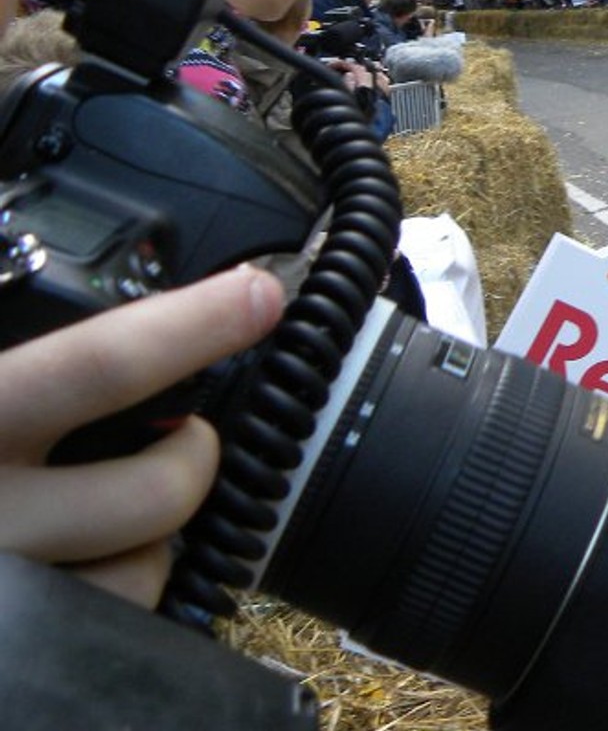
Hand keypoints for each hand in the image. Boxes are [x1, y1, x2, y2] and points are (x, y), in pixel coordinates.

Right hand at [0, 266, 284, 606]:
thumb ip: (22, 361)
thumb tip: (93, 283)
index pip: (92, 367)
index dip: (186, 328)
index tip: (256, 294)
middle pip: (154, 489)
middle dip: (194, 459)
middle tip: (186, 438)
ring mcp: (8, 596)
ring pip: (142, 570)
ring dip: (152, 539)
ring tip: (110, 511)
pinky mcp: (21, 652)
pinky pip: (108, 632)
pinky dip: (113, 598)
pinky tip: (77, 569)